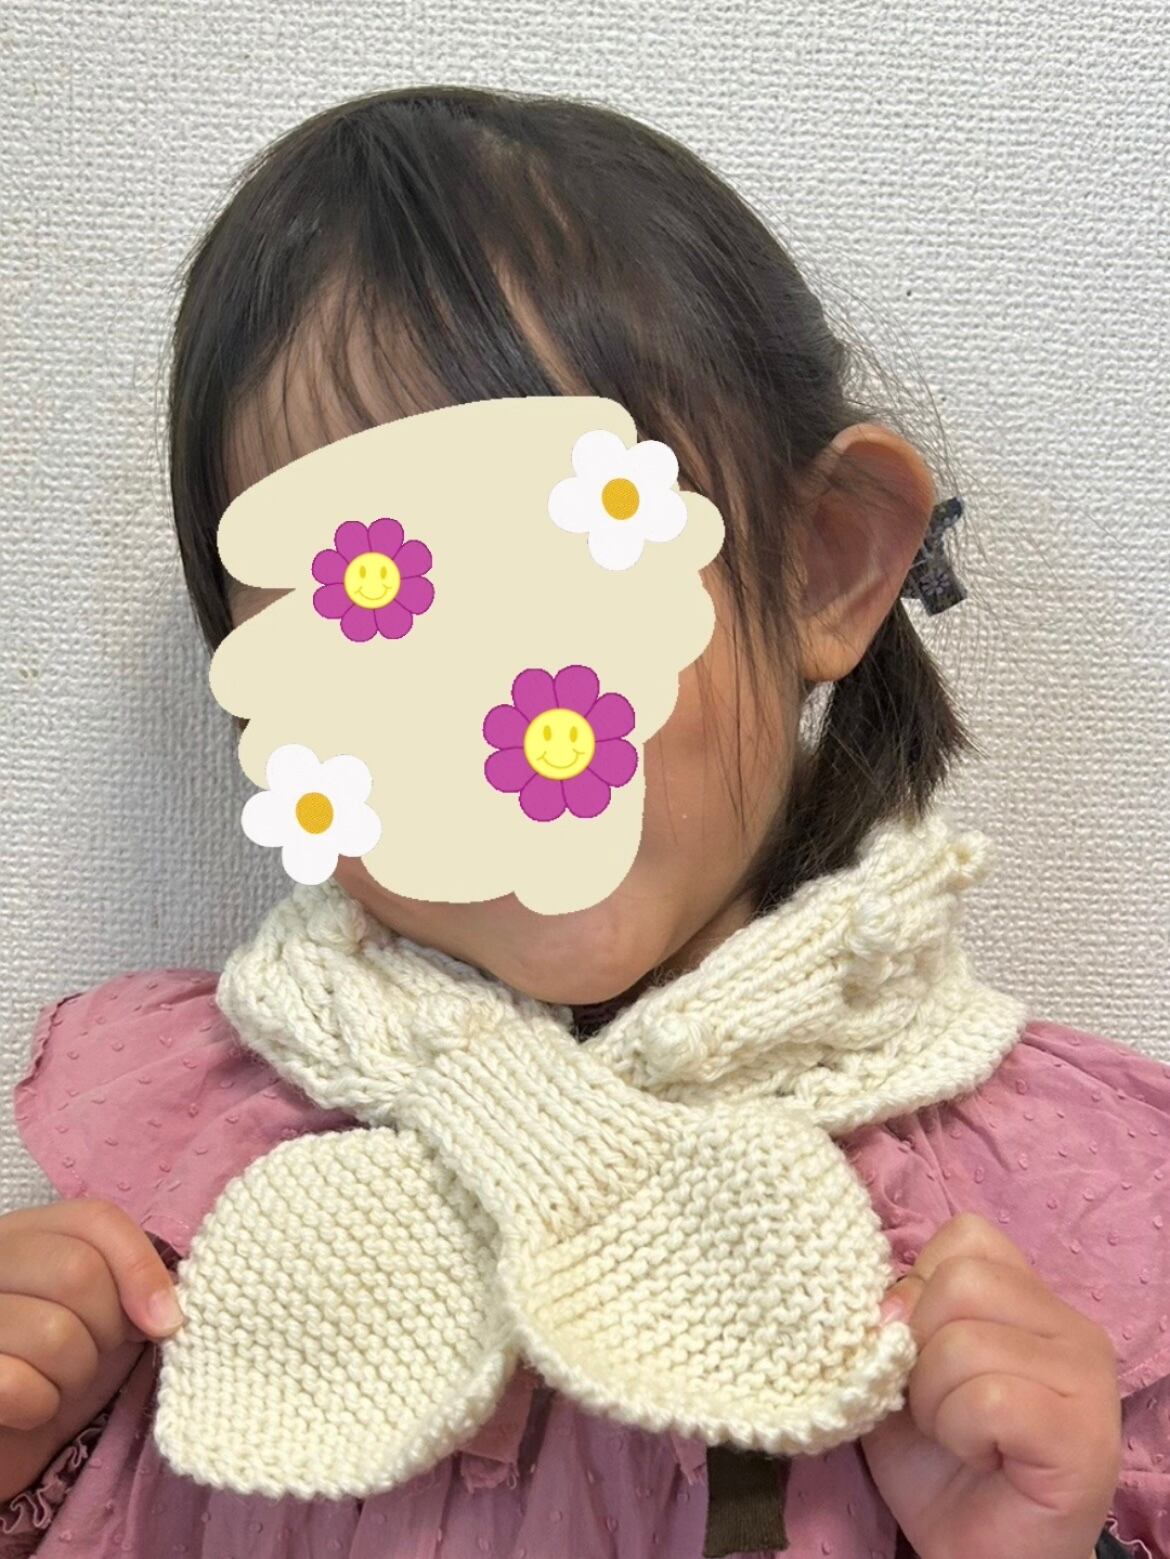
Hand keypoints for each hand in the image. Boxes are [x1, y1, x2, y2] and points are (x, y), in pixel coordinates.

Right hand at [0, 1198, 184, 1501]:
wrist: (7, 1435)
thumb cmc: (56, 1364)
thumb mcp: (102, 1310)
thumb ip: (131, 1285)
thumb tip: (167, 1314)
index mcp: (23, 1233)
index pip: (95, 1220)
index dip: (140, 1268)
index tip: (164, 1321)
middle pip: (79, 1272)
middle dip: (107, 1328)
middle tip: (93, 1354)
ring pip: (54, 1333)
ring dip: (75, 1374)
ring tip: (56, 1380)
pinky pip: (16, 1386)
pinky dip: (39, 1406)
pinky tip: (27, 1407)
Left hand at [859, 1212, 1120, 1558]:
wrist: (974, 1554)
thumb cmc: (940, 1461)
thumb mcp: (901, 1368)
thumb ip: (896, 1316)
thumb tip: (884, 1297)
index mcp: (1031, 1299)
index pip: (966, 1237)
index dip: (917, 1289)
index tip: (911, 1347)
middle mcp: (1072, 1326)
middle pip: (962, 1279)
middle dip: (918, 1348)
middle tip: (934, 1405)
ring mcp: (1087, 1378)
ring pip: (965, 1340)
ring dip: (934, 1401)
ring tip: (958, 1438)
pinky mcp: (1084, 1434)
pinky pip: (989, 1399)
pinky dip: (959, 1433)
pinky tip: (981, 1458)